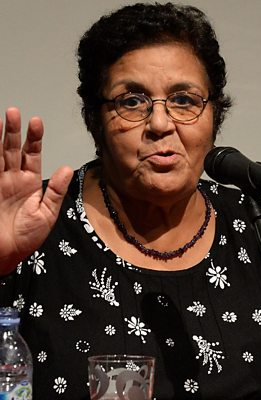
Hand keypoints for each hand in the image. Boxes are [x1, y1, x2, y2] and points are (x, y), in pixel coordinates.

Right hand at [0, 108, 72, 274]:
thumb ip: (55, 191)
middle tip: (14, 112)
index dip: (34, 139)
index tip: (36, 121)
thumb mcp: (46, 214)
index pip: (32, 155)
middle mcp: (12, 179)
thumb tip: (66, 168)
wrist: (5, 255)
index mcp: (29, 183)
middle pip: (11, 149)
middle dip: (13, 131)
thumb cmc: (26, 237)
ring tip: (0, 118)